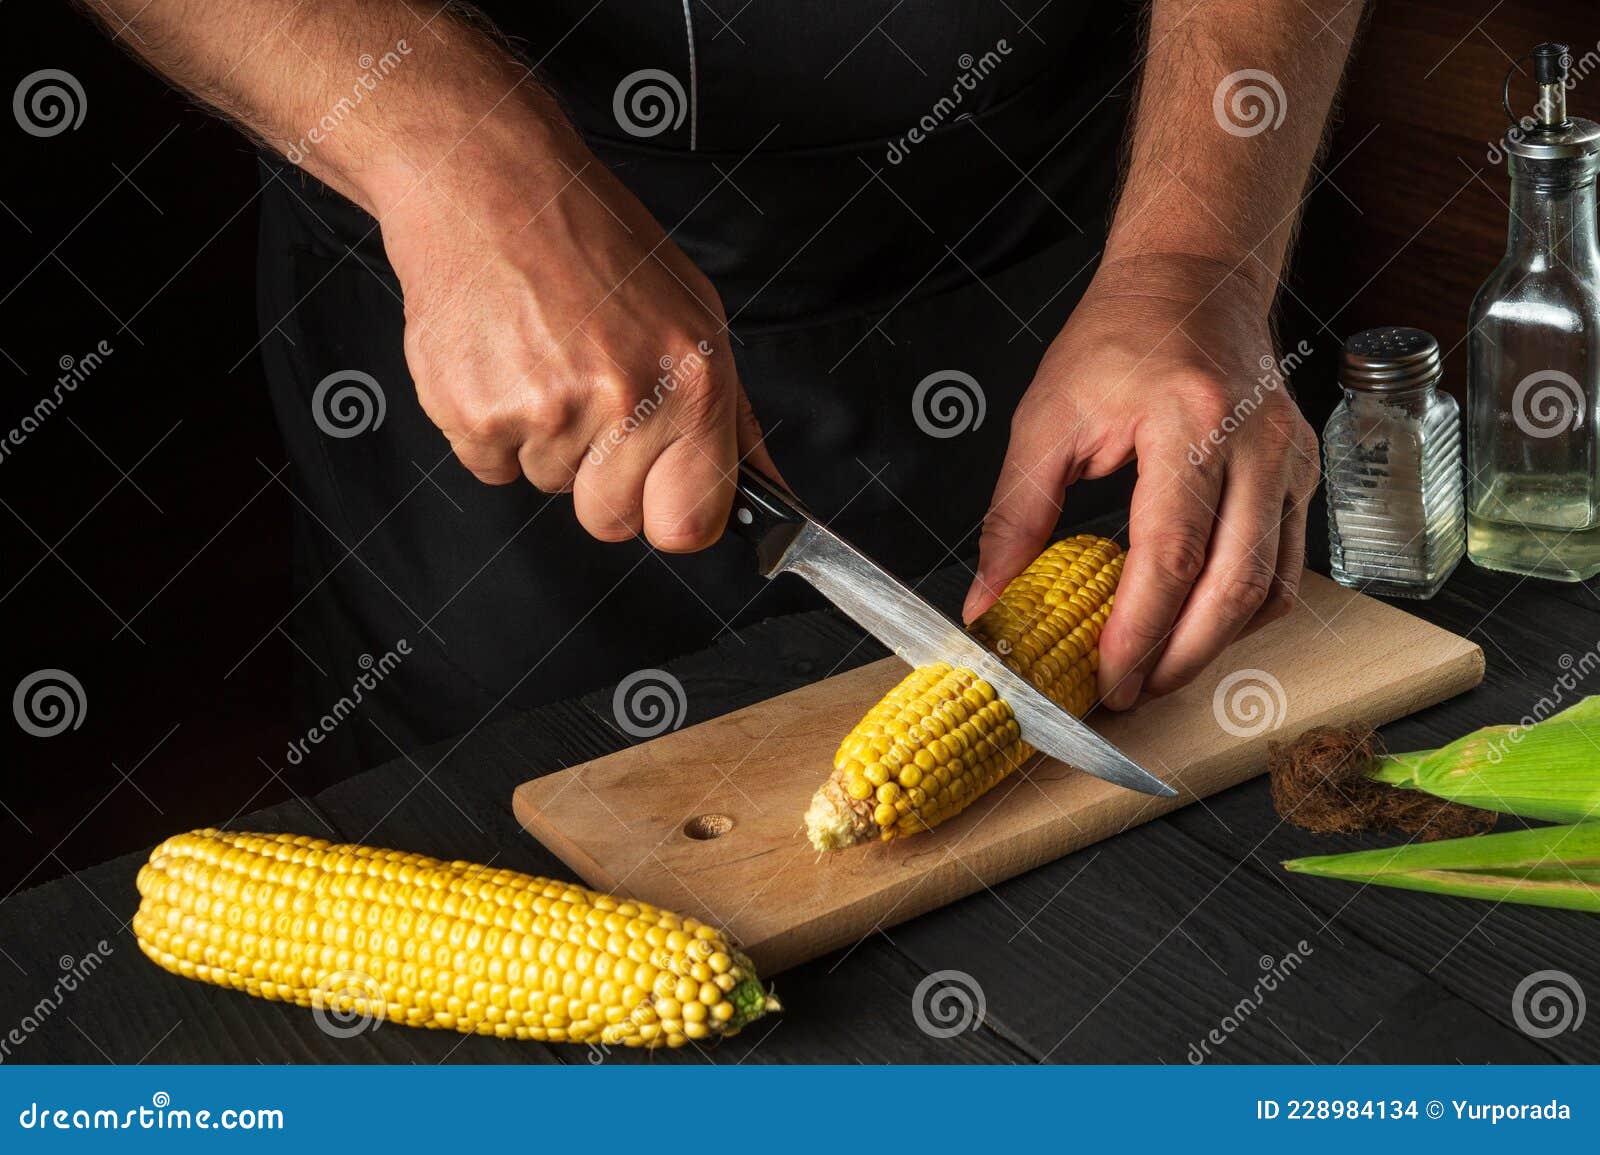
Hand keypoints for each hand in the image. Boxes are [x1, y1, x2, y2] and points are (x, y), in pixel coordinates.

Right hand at [374, 120, 776, 550]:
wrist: (493, 186)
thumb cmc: (598, 246)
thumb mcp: (695, 318)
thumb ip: (732, 419)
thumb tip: (769, 496)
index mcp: (691, 381)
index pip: (689, 525)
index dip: (671, 515)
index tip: (660, 494)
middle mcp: (622, 398)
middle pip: (611, 522)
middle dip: (600, 479)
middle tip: (590, 401)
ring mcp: (544, 409)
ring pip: (550, 486)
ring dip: (547, 441)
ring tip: (545, 361)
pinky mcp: (474, 412)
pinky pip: (491, 469)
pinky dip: (494, 430)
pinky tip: (506, 364)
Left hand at [962, 253, 1318, 708]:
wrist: (1194, 280)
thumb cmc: (1119, 338)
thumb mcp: (1046, 417)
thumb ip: (1015, 516)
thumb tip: (988, 602)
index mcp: (1188, 420)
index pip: (1170, 553)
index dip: (1139, 631)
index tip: (1106, 679)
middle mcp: (1255, 443)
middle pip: (1233, 585)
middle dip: (1180, 658)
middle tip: (1130, 694)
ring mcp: (1290, 459)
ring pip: (1269, 587)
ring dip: (1214, 645)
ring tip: (1156, 672)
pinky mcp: (1303, 473)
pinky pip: (1284, 566)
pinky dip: (1243, 612)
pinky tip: (1197, 627)